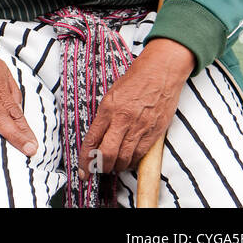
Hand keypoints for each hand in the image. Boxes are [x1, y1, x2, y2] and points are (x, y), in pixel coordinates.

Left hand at [79, 37, 193, 173]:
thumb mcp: (111, 95)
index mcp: (108, 109)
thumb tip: (96, 138)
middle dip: (101, 167)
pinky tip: (127, 161)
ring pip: (125, 158)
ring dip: (117, 167)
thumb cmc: (134, 81)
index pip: (92, 140)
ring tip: (113, 166)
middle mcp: (123, 120)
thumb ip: (104, 117)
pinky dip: (132, 162)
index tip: (83, 170)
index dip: (85, 159)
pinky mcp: (155, 132)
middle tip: (98, 170)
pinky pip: (140, 154)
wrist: (160, 73)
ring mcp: (140, 127)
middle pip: (108, 154)